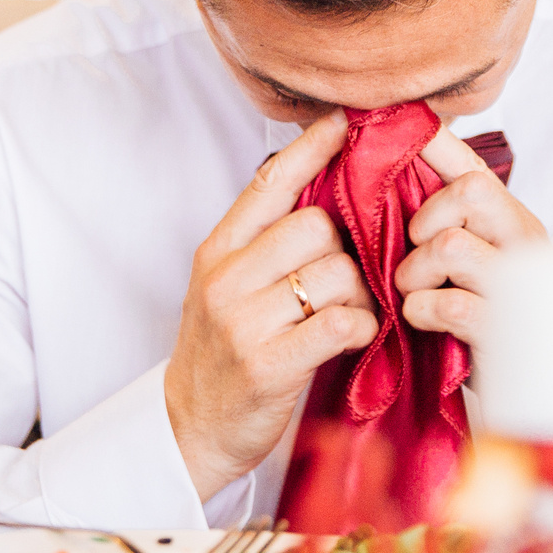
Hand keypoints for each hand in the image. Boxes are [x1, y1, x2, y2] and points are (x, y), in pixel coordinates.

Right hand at [166, 111, 379, 500]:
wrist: (191, 429)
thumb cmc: (222, 354)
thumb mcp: (225, 288)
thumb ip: (263, 245)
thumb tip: (324, 195)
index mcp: (217, 251)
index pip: (268, 183)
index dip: (311, 148)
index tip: (345, 123)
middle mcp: (225, 279)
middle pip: (315, 226)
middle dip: (347, 249)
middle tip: (349, 279)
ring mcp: (243, 321)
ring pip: (336, 273)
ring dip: (359, 294)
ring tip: (350, 314)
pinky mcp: (269, 364)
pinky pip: (340, 322)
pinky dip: (361, 326)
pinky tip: (355, 337)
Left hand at [393, 126, 547, 348]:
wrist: (524, 389)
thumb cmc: (481, 323)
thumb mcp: (468, 265)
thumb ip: (445, 220)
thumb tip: (405, 159)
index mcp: (514, 222)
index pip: (474, 163)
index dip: (432, 144)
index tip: (390, 134)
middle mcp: (526, 245)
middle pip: (473, 189)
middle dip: (426, 219)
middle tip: (413, 252)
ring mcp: (521, 287)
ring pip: (452, 244)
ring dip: (415, 271)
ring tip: (413, 292)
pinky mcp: (505, 331)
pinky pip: (449, 302)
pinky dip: (421, 309)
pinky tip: (422, 319)